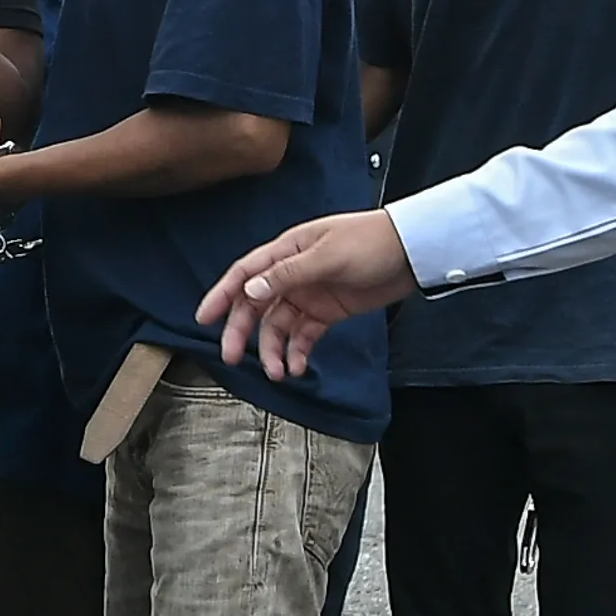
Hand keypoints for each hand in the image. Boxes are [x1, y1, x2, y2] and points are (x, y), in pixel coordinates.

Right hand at [197, 207, 420, 379]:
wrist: (412, 252)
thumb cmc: (371, 243)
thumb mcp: (327, 256)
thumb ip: (287, 275)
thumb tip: (250, 291)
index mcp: (287, 251)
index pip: (245, 275)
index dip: (222, 295)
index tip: (203, 319)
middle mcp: (292, 274)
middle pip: (256, 305)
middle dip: (242, 332)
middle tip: (232, 357)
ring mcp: (309, 294)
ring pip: (279, 326)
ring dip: (274, 349)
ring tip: (278, 373)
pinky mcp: (327, 311)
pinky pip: (304, 335)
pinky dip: (298, 352)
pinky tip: (298, 367)